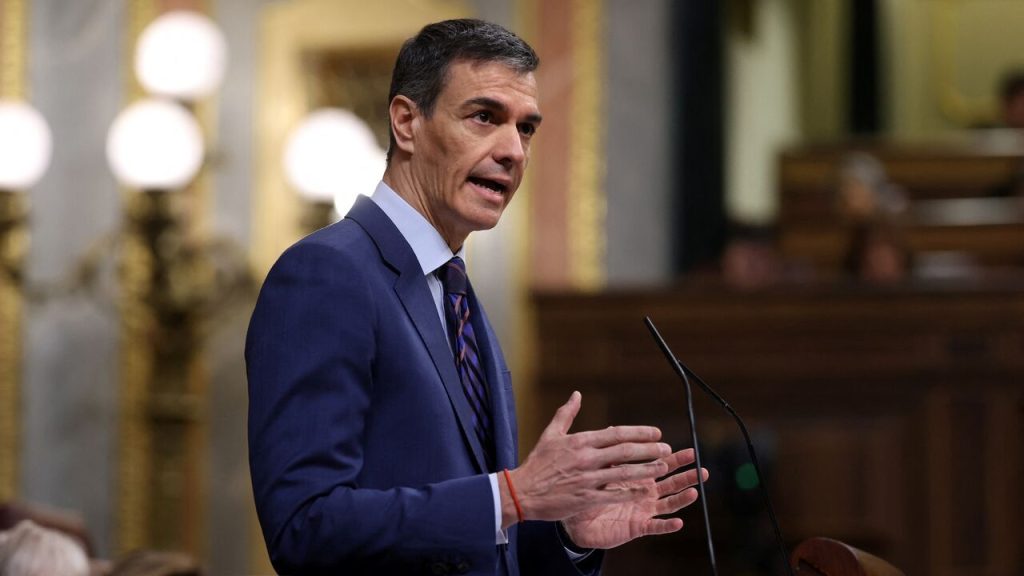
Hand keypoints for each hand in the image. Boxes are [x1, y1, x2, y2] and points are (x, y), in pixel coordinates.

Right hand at [501, 392, 670, 527]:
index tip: (656, 433)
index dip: (639, 432)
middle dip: (649, 450)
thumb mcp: (550, 435)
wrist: (522, 492)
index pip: (616, 433)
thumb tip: (576, 394)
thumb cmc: (537, 463)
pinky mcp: (586, 498)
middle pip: (625, 451)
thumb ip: (566, 414)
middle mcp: (586, 458)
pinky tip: (646, 491)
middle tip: (667, 449)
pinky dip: (632, 492)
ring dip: (647, 470)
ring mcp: (587, 479)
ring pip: (624, 473)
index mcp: (580, 441)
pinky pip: (614, 494)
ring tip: (663, 467)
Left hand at [560, 448, 708, 549]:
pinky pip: (655, 527)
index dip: (676, 459)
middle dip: (687, 476)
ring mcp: (643, 511)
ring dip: (682, 498)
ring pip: (668, 504)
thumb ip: (609, 452)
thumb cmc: (591, 492)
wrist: (578, 519)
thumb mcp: (600, 469)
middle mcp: (646, 494)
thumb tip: (611, 429)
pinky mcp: (637, 527)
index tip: (690, 451)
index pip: (662, 466)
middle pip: (672, 483)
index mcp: (639, 478)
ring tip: (694, 490)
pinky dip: (666, 525)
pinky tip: (678, 522)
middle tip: (701, 468)